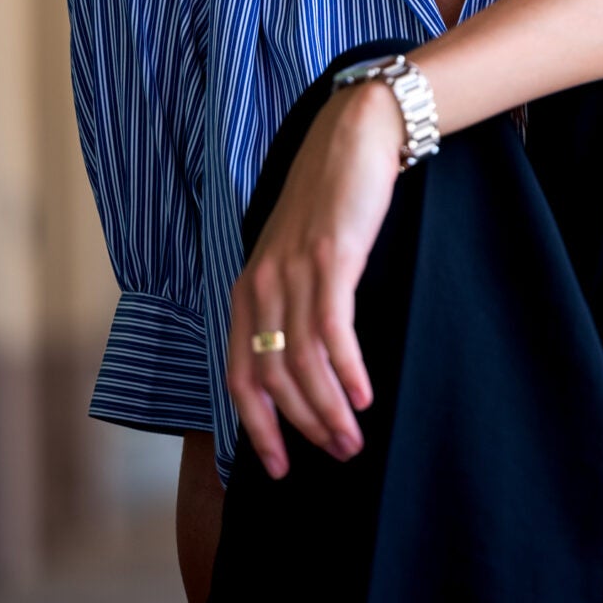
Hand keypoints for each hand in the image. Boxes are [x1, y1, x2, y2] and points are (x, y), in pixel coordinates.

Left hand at [224, 82, 404, 477]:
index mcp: (247, 290)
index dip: (258, 428)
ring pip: (302, 362)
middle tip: (338, 455)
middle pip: (271, 378)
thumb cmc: (334, 199)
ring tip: (354, 438)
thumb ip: (293, 299)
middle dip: (303, 427)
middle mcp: (260, 286)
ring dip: (328, 409)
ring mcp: (293, 273)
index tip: (281, 466)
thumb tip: (305, 359)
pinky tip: (363, 395)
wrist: (356, 137)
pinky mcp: (330, 259)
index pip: (239, 377)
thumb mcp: (300, 254)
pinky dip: (346, 370)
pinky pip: (332, 330)